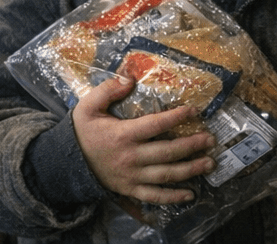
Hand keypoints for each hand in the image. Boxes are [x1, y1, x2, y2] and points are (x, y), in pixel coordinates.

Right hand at [71, 73, 216, 205]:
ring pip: (166, 175)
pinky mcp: (130, 189)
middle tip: (210, 139)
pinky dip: (173, 197)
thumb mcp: (88, 106)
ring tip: (210, 162)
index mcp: (123, 135)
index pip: (155, 125)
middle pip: (167, 152)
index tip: (194, 110)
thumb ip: (108, 90)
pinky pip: (154, 196)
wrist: (65, 164)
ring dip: (190, 169)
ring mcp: (131, 176)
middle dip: (192, 146)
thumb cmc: (82, 133)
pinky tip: (191, 193)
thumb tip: (129, 79)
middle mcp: (130, 157)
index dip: (176, 117)